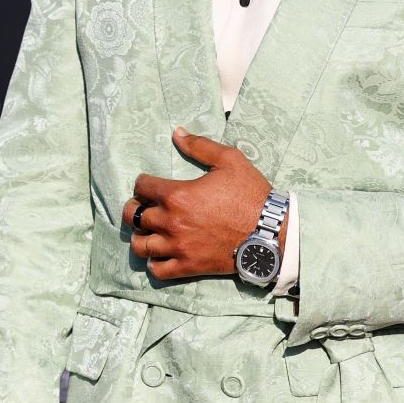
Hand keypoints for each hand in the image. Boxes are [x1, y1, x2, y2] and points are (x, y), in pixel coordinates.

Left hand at [121, 126, 281, 279]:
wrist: (270, 231)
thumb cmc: (250, 194)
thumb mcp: (229, 160)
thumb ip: (199, 146)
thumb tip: (177, 133)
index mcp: (177, 195)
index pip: (142, 186)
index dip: (143, 183)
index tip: (149, 185)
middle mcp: (171, 222)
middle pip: (134, 216)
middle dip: (134, 208)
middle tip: (142, 206)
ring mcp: (178, 247)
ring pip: (140, 245)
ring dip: (140, 236)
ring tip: (148, 231)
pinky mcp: (188, 266)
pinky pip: (157, 269)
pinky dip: (153, 262)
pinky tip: (160, 253)